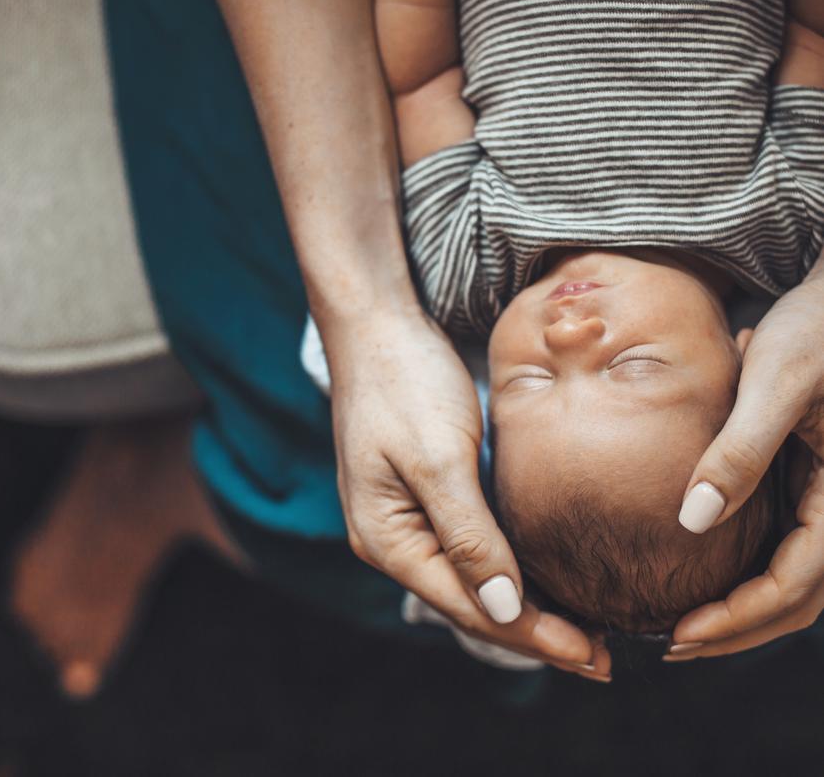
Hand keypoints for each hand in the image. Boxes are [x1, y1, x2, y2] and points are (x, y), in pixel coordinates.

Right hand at [323, 306, 609, 680]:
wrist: (378, 326)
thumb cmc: (403, 383)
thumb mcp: (438, 458)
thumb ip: (469, 536)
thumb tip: (505, 610)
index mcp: (389, 540)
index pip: (470, 609)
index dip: (534, 636)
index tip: (596, 655)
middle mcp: (396, 542)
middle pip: (472, 606)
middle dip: (536, 633)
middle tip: (604, 657)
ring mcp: (410, 520)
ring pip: (475, 582)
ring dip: (527, 608)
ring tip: (586, 631)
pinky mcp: (429, 497)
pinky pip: (473, 549)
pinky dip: (513, 570)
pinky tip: (547, 579)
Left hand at [669, 257, 823, 659]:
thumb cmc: (817, 328)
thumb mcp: (774, 381)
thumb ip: (738, 451)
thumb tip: (692, 522)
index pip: (798, 582)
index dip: (741, 616)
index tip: (681, 630)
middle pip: (801, 598)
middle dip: (739, 629)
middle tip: (673, 643)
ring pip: (798, 581)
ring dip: (744, 610)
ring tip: (685, 625)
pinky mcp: (814, 488)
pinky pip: (790, 549)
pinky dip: (750, 575)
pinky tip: (705, 574)